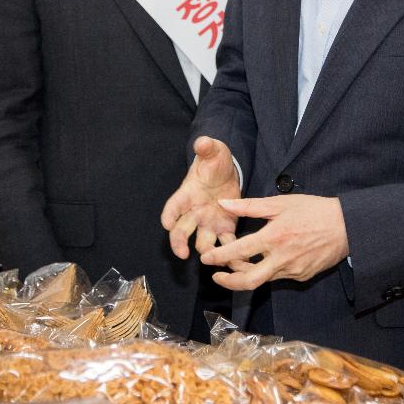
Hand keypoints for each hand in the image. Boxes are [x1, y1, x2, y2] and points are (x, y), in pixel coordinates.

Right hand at [161, 136, 241, 258]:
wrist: (226, 173)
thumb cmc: (214, 162)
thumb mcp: (212, 151)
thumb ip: (207, 148)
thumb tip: (202, 141)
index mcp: (187, 194)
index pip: (173, 206)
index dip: (169, 214)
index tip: (166, 223)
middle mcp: (193, 212)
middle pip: (181, 230)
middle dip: (178, 242)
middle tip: (181, 253)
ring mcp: (208, 223)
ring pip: (202, 242)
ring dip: (206, 251)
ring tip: (210, 260)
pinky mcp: (225, 229)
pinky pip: (226, 244)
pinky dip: (230, 254)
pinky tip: (237, 261)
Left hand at [200, 195, 348, 289]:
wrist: (347, 226)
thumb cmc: (313, 209)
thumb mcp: (280, 203)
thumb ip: (249, 205)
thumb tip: (223, 203)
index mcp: (274, 237)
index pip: (239, 252)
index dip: (219, 257)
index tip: (206, 259)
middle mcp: (282, 259)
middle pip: (249, 280)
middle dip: (228, 281)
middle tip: (216, 275)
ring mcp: (293, 271)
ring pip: (263, 279)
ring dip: (247, 273)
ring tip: (238, 262)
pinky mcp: (302, 276)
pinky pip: (279, 277)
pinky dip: (267, 270)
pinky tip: (266, 259)